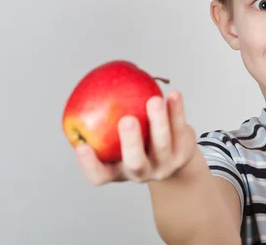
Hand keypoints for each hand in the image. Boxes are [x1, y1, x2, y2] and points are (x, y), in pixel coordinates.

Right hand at [75, 91, 196, 184]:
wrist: (175, 157)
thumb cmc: (138, 142)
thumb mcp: (119, 141)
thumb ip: (104, 122)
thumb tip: (87, 89)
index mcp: (119, 171)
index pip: (100, 176)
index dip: (89, 165)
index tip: (82, 146)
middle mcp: (142, 172)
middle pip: (136, 163)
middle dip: (131, 142)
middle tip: (126, 120)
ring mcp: (165, 164)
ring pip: (162, 144)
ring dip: (159, 121)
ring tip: (155, 100)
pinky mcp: (184, 152)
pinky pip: (180, 128)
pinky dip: (177, 110)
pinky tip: (174, 94)